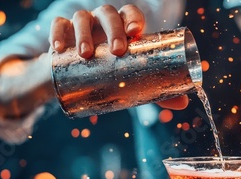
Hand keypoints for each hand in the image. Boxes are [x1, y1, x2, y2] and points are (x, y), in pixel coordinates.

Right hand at [49, 4, 188, 109]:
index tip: (135, 33)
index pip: (130, 14)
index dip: (133, 19)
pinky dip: (57, 33)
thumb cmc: (110, 73)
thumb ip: (154, 88)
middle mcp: (102, 22)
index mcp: (122, 28)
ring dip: (84, 33)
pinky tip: (58, 48)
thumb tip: (184, 103)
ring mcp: (81, 24)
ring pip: (82, 17)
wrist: (74, 76)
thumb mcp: (130, 79)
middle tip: (116, 50)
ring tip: (85, 54)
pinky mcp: (61, 31)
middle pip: (108, 13)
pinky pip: (57, 25)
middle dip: (113, 29)